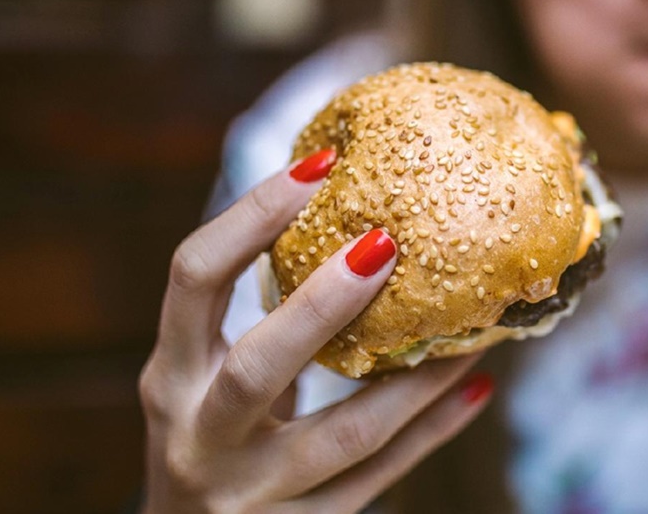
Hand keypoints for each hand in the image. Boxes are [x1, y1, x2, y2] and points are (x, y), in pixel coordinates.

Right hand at [138, 151, 492, 512]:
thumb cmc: (212, 438)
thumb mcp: (206, 379)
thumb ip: (259, 322)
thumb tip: (357, 222)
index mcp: (171, 376)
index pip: (193, 278)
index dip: (250, 217)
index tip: (319, 166)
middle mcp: (198, 435)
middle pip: (258, 366)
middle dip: (323, 304)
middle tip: (387, 242)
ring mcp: (251, 492)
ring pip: (344, 433)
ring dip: (416, 379)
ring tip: (472, 332)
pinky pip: (380, 476)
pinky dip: (432, 431)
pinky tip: (476, 389)